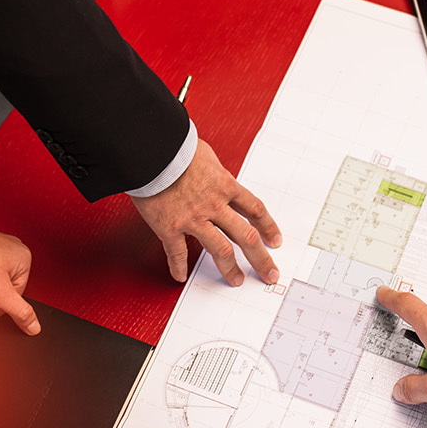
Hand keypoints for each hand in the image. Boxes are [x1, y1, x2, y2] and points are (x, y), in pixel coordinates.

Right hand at [131, 138, 282, 286]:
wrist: (151, 150)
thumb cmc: (175, 147)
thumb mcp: (207, 156)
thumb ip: (216, 174)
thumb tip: (219, 179)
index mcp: (225, 186)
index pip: (254, 210)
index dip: (268, 227)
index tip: (275, 240)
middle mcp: (214, 205)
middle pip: (246, 236)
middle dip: (261, 258)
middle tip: (269, 272)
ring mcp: (193, 218)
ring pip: (220, 250)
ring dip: (230, 269)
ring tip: (236, 280)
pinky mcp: (169, 227)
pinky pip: (177, 253)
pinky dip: (178, 267)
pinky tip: (180, 276)